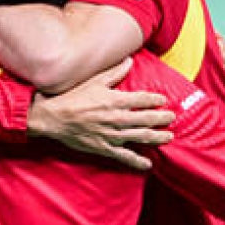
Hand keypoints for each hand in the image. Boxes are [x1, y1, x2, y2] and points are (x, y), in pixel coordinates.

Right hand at [26, 58, 174, 170]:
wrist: (52, 119)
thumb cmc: (73, 98)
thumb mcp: (94, 82)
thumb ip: (115, 72)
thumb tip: (129, 60)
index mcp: (115, 100)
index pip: (143, 99)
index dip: (156, 99)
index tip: (163, 100)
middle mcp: (116, 118)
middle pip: (147, 118)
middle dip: (162, 118)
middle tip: (172, 118)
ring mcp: (112, 134)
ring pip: (141, 136)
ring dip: (157, 137)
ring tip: (169, 137)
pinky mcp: (104, 148)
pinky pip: (125, 156)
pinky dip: (137, 161)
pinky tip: (148, 164)